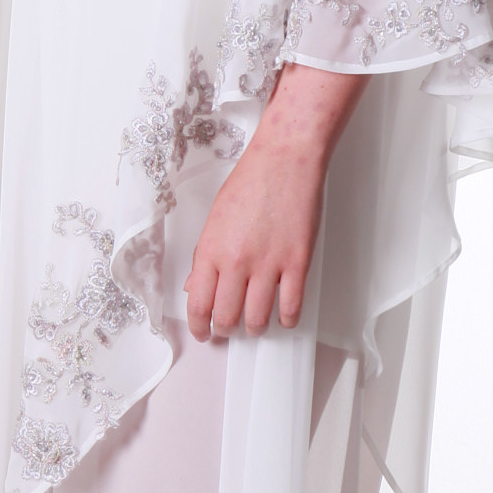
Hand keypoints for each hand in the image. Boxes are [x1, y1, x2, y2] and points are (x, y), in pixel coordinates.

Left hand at [184, 66, 364, 342]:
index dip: (200, 327)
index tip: (204, 333)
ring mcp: (269, 264)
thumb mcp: (215, 219)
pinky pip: (291, 306)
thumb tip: (194, 288)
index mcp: (210, 250)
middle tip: (230, 328)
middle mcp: (236, 262)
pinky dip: (287, 319)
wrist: (285, 159)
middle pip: (227, 317)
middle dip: (226, 329)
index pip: (198, 304)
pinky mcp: (297, 261)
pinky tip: (285, 317)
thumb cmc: (249, 183)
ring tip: (256, 324)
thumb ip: (204, 257)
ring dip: (255, 328)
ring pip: (258, 318)